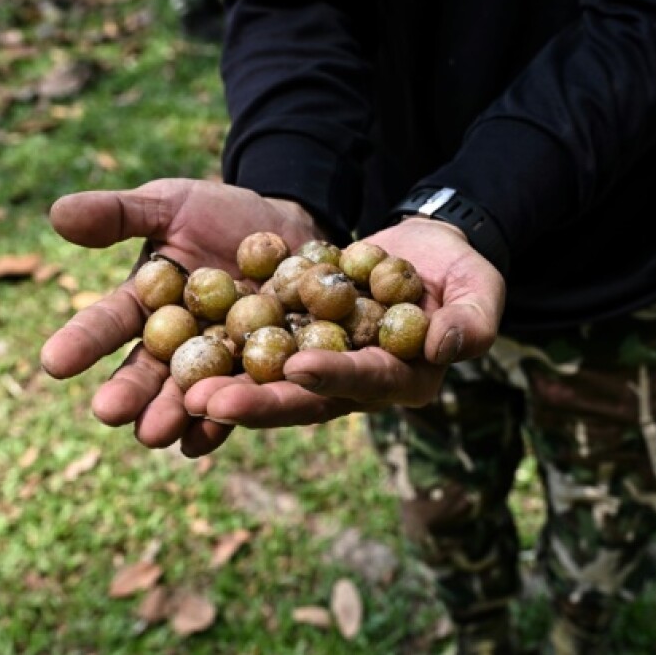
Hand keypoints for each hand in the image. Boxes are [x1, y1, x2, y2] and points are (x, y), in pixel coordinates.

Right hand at [39, 178, 323, 453]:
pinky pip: (245, 400)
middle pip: (147, 373)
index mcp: (144, 306)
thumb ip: (120, 214)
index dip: (82, 342)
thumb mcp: (171, 204)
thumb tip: (57, 213)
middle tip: (108, 411)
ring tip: (156, 432)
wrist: (290, 229)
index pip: (107, 325)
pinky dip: (227, 420)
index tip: (54, 362)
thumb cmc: (221, 215)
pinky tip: (206, 438)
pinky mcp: (264, 372)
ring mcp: (219, 362)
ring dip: (174, 414)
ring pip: (190, 395)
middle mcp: (176, 344)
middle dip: (128, 393)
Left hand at [181, 217, 504, 440]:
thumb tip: (446, 346)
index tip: (297, 367)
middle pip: (302, 399)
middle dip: (256, 402)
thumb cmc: (464, 273)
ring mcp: (319, 367)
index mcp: (402, 381)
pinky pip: (252, 350)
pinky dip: (217, 352)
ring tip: (178, 391)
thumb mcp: (481, 289)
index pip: (365, 383)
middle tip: (207, 402)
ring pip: (266, 382)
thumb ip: (472, 320)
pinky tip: (175, 355)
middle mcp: (354, 386)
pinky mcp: (293, 341)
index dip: (332, 377)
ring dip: (224, 387)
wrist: (426, 251)